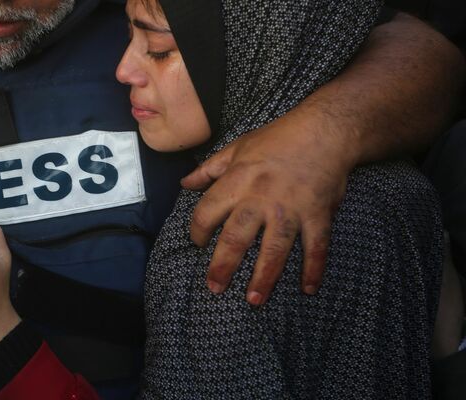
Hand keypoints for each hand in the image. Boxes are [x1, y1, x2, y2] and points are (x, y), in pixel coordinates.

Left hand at [183, 111, 352, 305]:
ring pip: (275, 248)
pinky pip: (317, 246)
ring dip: (265, 276)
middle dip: (223, 265)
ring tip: (254, 300)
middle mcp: (261, 198)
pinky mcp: (318, 214)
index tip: (197, 244)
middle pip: (237, 237)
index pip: (208, 211)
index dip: (198, 230)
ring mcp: (291, 209)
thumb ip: (210, 169)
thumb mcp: (237, 147)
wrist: (326, 130)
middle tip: (214, 287)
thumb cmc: (278, 138)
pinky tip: (309, 289)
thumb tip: (185, 183)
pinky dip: (314, 268)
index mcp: (238, 180)